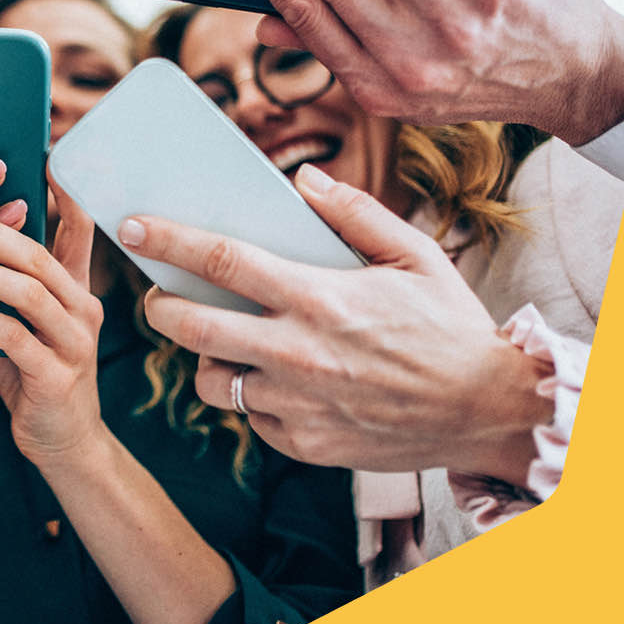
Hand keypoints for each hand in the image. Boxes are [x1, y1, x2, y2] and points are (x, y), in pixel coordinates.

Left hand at [0, 183, 105, 468]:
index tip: (41, 154)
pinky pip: (15, 339)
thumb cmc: (31, 369)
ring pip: (30, 293)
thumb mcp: (24, 317)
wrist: (60, 442)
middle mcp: (82, 308)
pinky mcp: (56, 377)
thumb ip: (8, 278)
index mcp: (75, 287)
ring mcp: (74, 343)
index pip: (79, 228)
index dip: (65, 191)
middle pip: (41, 256)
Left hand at [134, 164, 550, 481]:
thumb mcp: (416, 255)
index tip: (133, 226)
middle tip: (159, 296)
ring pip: (210, 381)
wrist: (490, 413)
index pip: (221, 260)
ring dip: (203, 357)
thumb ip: (355, 213)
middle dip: (159, 307)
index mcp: (320, 297)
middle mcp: (298, 352)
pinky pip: (249, 416)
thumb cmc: (451, 327)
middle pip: (190, 327)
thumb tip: (303, 179)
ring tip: (222, 340)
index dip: (167, 241)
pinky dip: (249, 396)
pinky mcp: (304, 444)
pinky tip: (271, 377)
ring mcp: (297, 404)